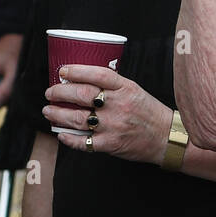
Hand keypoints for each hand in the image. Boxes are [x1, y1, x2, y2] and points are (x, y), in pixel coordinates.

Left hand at [44, 64, 170, 165]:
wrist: (167, 138)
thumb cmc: (148, 112)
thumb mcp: (134, 90)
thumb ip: (112, 85)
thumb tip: (82, 79)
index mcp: (125, 88)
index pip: (98, 75)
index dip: (77, 71)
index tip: (63, 71)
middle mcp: (118, 105)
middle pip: (83, 95)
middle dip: (61, 92)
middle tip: (50, 92)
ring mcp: (113, 126)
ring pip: (78, 118)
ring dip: (58, 114)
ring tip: (48, 111)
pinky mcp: (111, 144)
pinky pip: (84, 142)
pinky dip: (69, 139)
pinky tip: (61, 134)